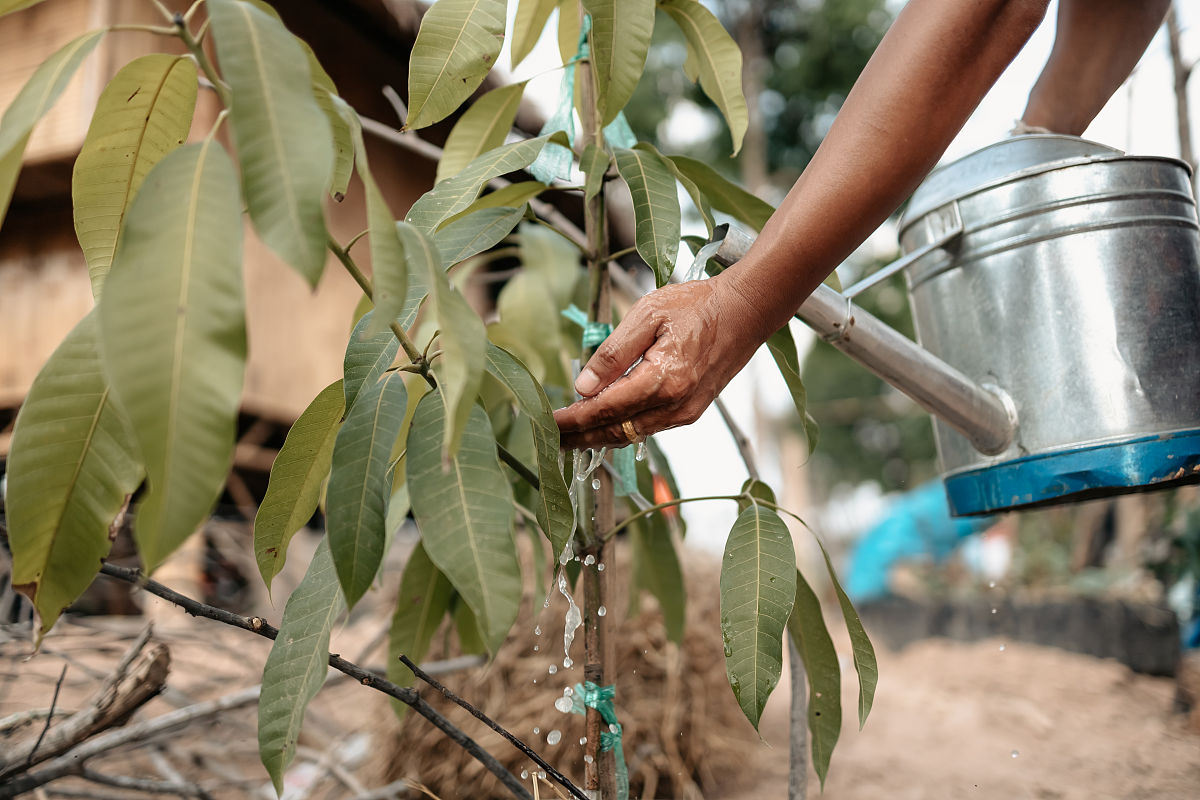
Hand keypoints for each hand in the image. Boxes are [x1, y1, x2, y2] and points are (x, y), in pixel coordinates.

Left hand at [553, 275, 767, 449]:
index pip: (604, 410)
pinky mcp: (691, 411)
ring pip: (632, 435)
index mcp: (662, 380)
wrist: (746, 311)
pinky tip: (604, 424)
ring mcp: (685, 412)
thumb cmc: (697, 305)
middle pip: (616, 432)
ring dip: (599, 437)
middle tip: (551, 440)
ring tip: (570, 436)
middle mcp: (675, 405)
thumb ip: (613, 353)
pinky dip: (622, 429)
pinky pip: (648, 428)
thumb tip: (582, 388)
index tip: (547, 423)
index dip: (572, 420)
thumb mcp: (647, 314)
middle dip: (580, 438)